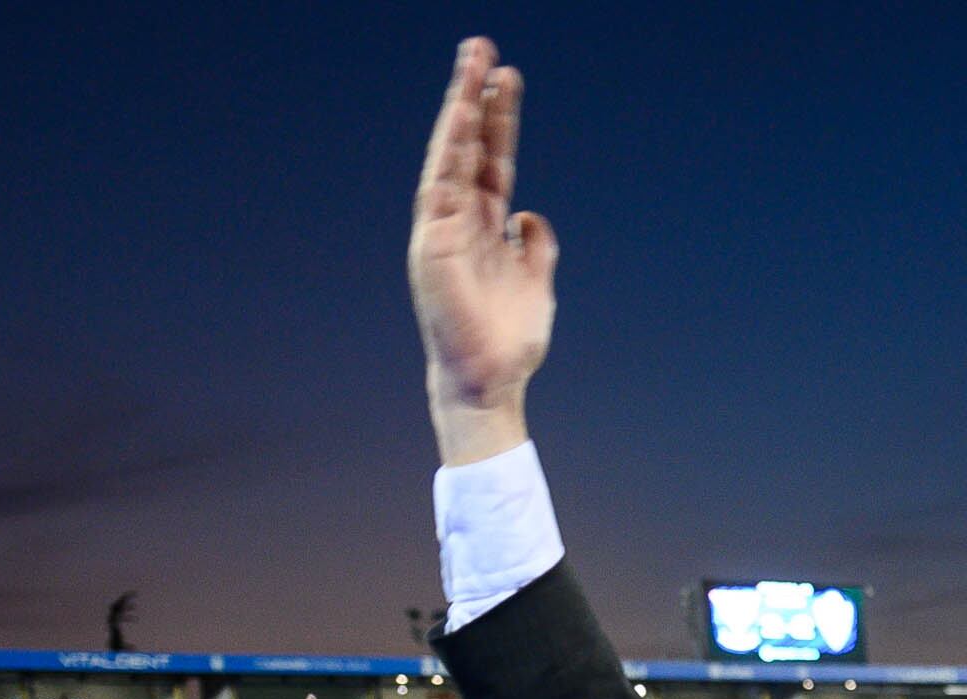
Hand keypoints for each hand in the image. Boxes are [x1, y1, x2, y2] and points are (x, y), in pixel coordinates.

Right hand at [409, 37, 554, 462]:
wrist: (490, 383)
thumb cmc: (507, 339)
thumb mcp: (536, 281)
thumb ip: (535, 246)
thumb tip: (530, 214)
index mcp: (485, 226)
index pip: (493, 160)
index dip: (501, 120)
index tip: (509, 78)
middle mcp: (459, 220)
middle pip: (468, 147)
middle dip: (475, 97)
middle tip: (483, 48)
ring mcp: (441, 230)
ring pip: (451, 157)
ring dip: (460, 112)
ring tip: (472, 68)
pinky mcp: (430, 246)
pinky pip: (439, 189)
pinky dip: (450, 154)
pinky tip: (460, 119)